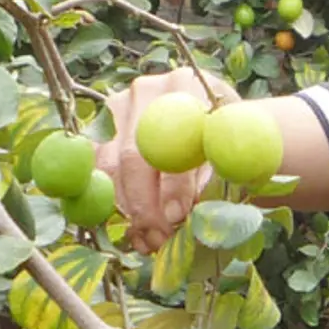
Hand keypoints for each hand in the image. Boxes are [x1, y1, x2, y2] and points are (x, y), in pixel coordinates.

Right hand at [96, 69, 236, 253]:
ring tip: (151, 241)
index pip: (174, 138)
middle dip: (145, 206)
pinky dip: (114, 204)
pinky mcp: (100, 130)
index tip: (178, 217)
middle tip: (160, 239)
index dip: (174, 183)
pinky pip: (97, 173)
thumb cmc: (225, 135)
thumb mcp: (232, 148)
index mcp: (186, 86)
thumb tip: (201, 214)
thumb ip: (219, 173)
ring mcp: (117, 108)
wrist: (209, 118)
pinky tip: (135, 229)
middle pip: (134, 155)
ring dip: (129, 211)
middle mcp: (146, 91)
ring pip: (111, 168)